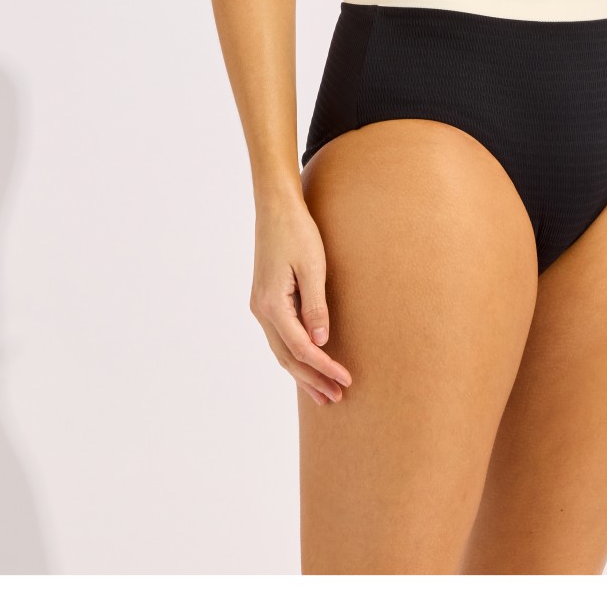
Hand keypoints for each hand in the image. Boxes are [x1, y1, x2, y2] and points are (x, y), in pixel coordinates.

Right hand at [249, 200, 352, 405]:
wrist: (276, 208)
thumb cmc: (297, 232)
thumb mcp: (312, 267)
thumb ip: (316, 306)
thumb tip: (320, 341)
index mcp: (272, 305)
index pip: (301, 348)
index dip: (324, 367)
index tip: (345, 380)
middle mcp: (261, 311)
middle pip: (287, 357)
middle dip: (312, 379)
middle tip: (337, 398)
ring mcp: (260, 306)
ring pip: (281, 350)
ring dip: (302, 372)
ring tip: (323, 393)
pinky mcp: (265, 300)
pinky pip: (279, 337)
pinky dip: (294, 355)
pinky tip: (306, 363)